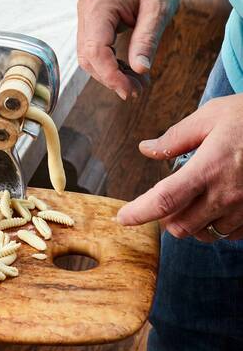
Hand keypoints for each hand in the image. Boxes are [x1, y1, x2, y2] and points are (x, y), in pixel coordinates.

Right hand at [77, 0, 180, 98]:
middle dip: (111, 78)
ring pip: (89, 57)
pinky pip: (94, 49)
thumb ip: (147, 39)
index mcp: (99, 8)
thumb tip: (139, 71)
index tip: (129, 91)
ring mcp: (86, 17)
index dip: (110, 76)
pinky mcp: (92, 22)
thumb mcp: (159, 8)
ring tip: (137, 82)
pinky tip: (129, 69)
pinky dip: (110, 63)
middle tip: (137, 91)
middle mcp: (86, 13)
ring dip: (110, 73)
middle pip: (88, 58)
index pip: (95, 51)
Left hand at [117, 94, 242, 240]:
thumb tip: (146, 148)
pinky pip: (228, 234)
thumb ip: (175, 137)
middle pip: (179, 225)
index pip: (165, 199)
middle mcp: (227, 194)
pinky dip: (215, 224)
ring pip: (202, 233)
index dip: (139, 213)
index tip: (122, 218)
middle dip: (164, 217)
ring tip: (194, 199)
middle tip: (165, 199)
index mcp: (209, 167)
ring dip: (189, 222)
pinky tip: (218, 204)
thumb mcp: (211, 116)